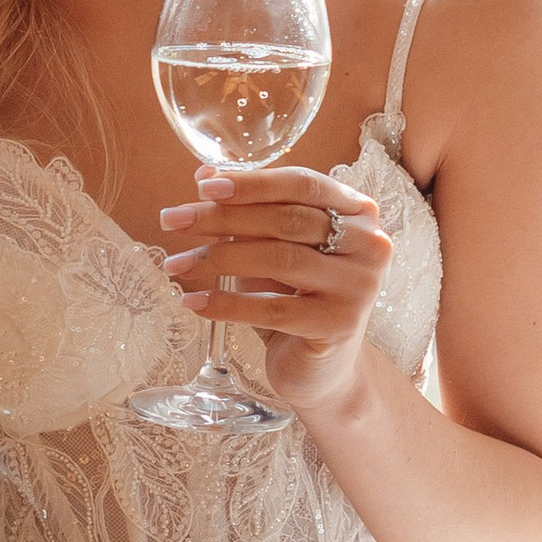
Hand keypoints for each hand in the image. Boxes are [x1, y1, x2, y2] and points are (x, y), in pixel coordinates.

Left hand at [159, 162, 397, 419]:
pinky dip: (227, 304)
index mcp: (358, 211)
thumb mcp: (272, 247)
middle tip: (172, 220)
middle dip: (222, 218)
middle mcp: (369, 244)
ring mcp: (359, 285)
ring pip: (279, 259)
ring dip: (218, 259)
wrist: (323, 369)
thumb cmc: (295, 298)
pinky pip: (273, 308)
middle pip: (286, 220)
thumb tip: (203, 172)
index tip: (204, 187)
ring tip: (175, 264)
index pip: (302, 184)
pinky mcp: (339, 324)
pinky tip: (193, 302)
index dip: (252, 183)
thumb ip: (248, 210)